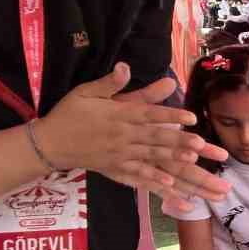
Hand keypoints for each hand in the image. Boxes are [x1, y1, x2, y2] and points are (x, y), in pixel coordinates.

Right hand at [33, 64, 229, 209]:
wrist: (48, 143)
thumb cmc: (69, 113)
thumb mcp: (86, 92)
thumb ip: (109, 82)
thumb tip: (126, 66)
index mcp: (117, 114)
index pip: (148, 114)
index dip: (170, 116)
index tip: (190, 117)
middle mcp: (121, 135)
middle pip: (154, 137)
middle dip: (178, 140)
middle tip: (200, 143)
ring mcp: (119, 153)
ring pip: (150, 155)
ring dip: (171, 158)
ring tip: (192, 159)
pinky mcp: (114, 167)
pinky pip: (136, 174)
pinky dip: (152, 179)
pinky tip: (169, 184)